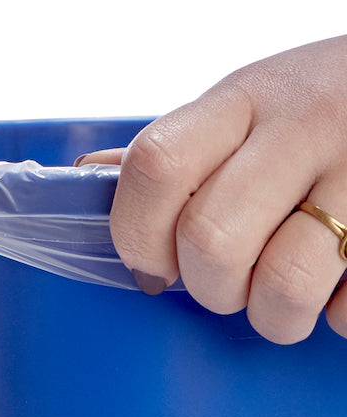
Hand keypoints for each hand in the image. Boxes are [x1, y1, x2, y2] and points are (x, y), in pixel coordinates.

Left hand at [76, 36, 346, 343]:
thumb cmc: (324, 100)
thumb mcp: (249, 102)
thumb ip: (180, 145)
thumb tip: (92, 174)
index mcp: (243, 99)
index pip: (157, 166)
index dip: (136, 230)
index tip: (148, 260)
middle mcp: (303, 129)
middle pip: (211, 239)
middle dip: (206, 286)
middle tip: (223, 281)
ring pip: (284, 285)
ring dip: (271, 314)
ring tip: (280, 294)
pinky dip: (338, 317)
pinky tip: (338, 288)